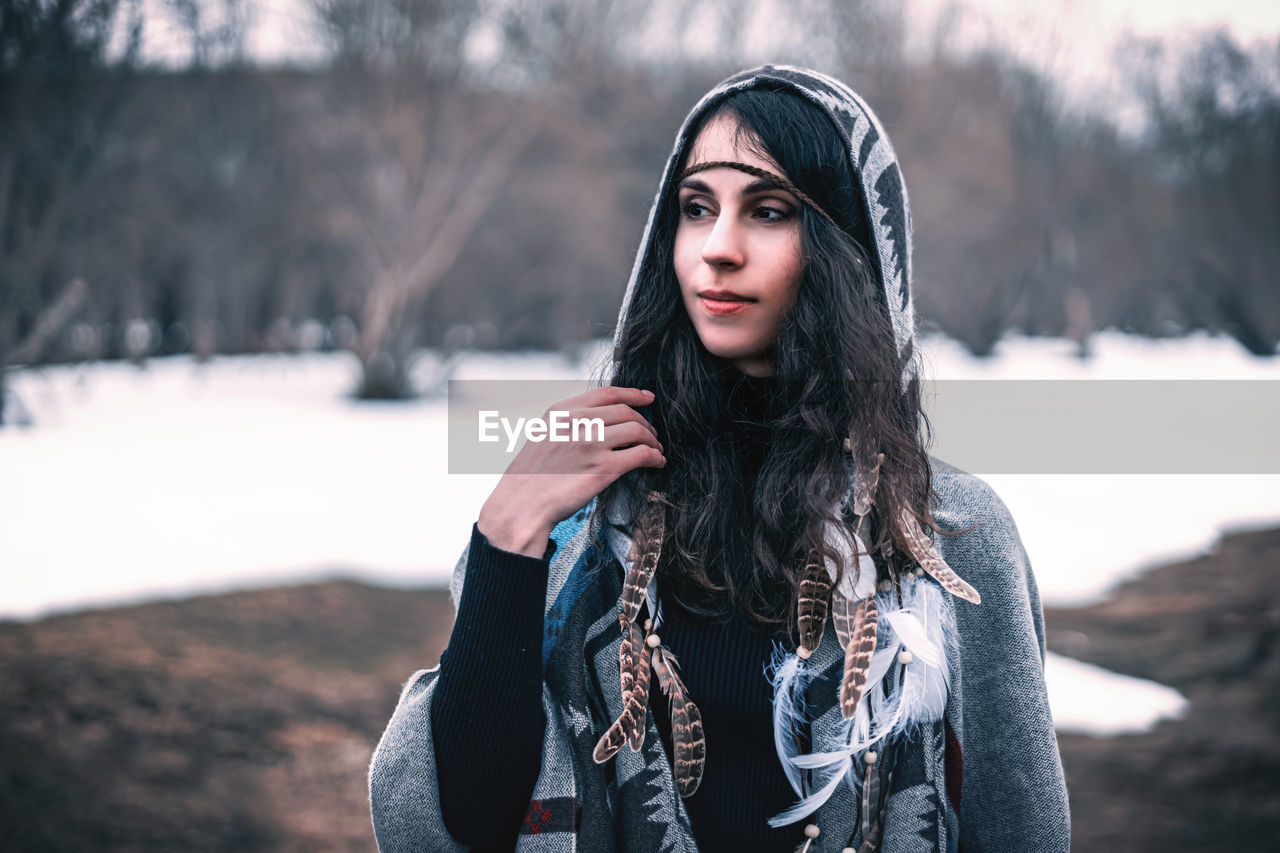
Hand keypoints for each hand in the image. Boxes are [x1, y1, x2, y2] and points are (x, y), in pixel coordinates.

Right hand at [478, 385, 664, 556]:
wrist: (521, 505)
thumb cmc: (531, 476)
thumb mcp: (544, 435)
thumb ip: (569, 423)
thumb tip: (602, 420)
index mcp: (562, 412)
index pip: (607, 393)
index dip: (633, 394)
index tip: (648, 399)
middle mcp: (578, 423)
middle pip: (626, 412)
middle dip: (646, 422)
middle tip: (653, 434)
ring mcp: (592, 444)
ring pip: (638, 431)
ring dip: (653, 440)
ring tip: (656, 449)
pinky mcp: (604, 469)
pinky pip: (641, 455)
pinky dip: (654, 457)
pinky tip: (657, 463)